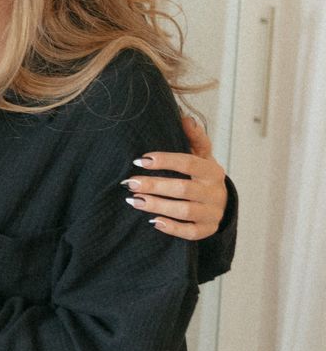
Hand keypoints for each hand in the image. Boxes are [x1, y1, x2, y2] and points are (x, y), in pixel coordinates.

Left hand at [126, 114, 228, 240]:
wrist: (220, 202)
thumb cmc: (202, 175)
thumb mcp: (201, 155)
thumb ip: (193, 138)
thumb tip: (184, 118)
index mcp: (212, 171)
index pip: (188, 163)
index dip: (165, 161)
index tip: (140, 160)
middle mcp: (215, 192)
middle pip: (183, 189)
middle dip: (154, 186)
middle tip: (130, 183)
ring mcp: (212, 212)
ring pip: (185, 211)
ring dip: (158, 206)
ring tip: (134, 201)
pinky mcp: (208, 229)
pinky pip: (191, 232)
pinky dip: (172, 228)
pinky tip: (153, 221)